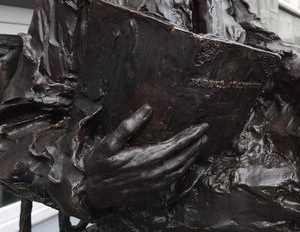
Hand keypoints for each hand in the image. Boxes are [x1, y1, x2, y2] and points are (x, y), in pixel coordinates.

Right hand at [81, 105, 207, 209]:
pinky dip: (184, 169)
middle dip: (196, 144)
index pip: (178, 143)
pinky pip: (174, 179)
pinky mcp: (153, 191)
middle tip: (205, 134)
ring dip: (192, 156)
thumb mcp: (109, 143)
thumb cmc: (100, 166)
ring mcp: (156, 183)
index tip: (203, 126)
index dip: (192, 134)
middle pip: (184, 156)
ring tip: (200, 146)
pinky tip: (186, 163)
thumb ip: (129, 125)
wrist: (94, 193)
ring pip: (182, 168)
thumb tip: (147, 107)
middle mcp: (155, 171)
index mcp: (148, 157)